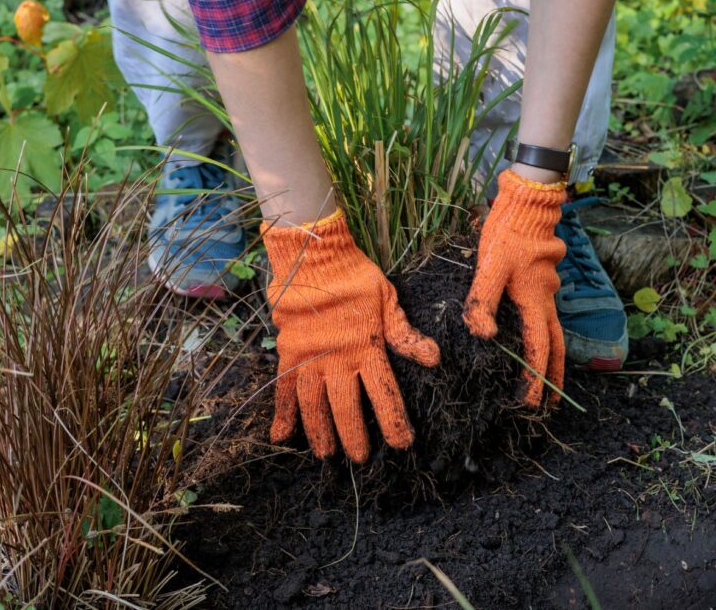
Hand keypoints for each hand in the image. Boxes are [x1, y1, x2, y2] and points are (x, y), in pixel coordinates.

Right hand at [264, 210, 438, 461]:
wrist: (314, 257)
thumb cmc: (356, 277)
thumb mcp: (388, 301)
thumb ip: (405, 334)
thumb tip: (434, 358)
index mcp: (367, 347)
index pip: (384, 393)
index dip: (393, 422)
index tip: (402, 443)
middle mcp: (338, 359)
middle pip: (347, 408)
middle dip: (355, 436)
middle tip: (361, 458)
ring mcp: (310, 358)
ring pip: (315, 406)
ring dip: (321, 433)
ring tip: (327, 455)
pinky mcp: (289, 353)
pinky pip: (284, 389)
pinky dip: (282, 414)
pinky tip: (281, 436)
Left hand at [463, 169, 566, 406]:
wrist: (529, 202)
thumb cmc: (507, 232)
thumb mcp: (489, 265)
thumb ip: (483, 300)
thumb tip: (484, 337)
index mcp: (533, 300)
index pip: (538, 349)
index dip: (534, 379)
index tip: (530, 403)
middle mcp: (546, 299)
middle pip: (556, 347)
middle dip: (555, 377)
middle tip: (552, 404)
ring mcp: (548, 289)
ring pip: (556, 331)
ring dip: (554, 358)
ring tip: (551, 380)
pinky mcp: (543, 280)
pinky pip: (549, 315)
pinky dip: (547, 334)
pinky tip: (537, 337)